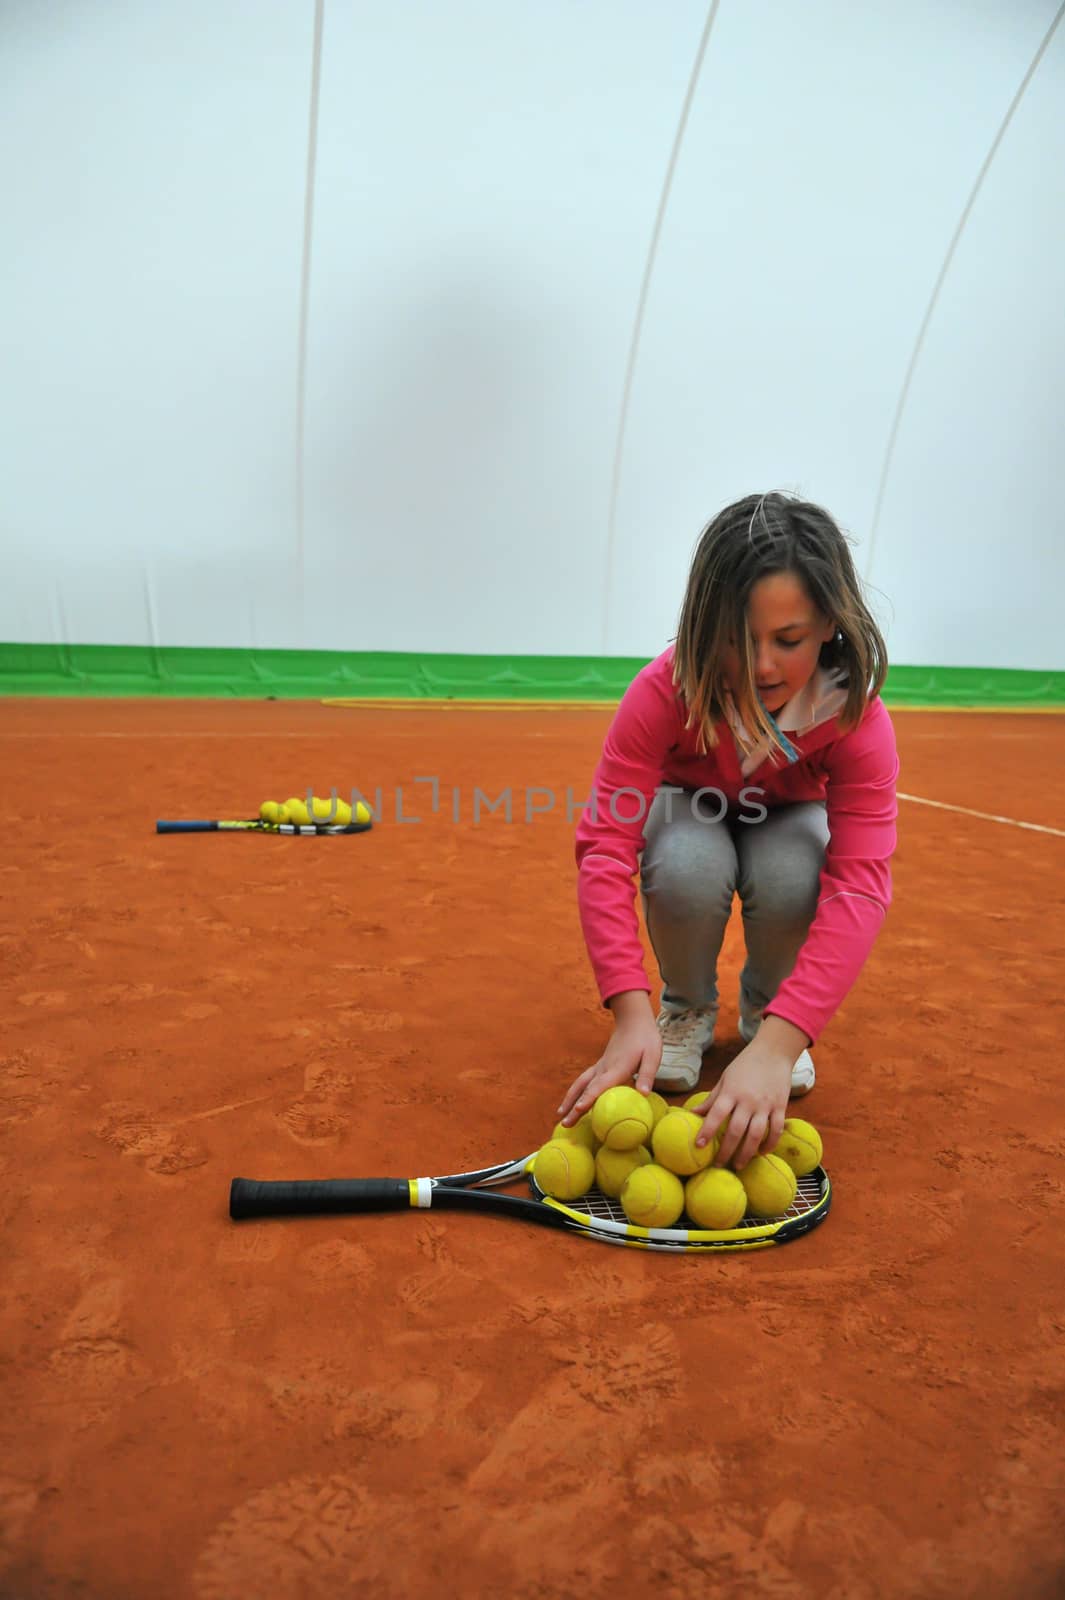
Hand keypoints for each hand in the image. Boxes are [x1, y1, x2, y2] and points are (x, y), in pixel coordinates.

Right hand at [557, 1011, 661, 1125]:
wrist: (633, 1022)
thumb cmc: (645, 1039)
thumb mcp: (653, 1055)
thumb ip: (647, 1074)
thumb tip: (644, 1094)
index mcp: (617, 1068)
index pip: (600, 1085)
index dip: (589, 1098)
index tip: (578, 1109)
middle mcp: (604, 1068)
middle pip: (586, 1090)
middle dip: (574, 1107)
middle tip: (564, 1124)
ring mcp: (599, 1067)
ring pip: (580, 1085)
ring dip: (569, 1100)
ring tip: (560, 1115)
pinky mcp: (599, 1067)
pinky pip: (583, 1081)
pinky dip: (574, 1093)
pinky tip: (570, 1102)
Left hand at [690, 1035, 791, 1169]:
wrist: (774, 1052)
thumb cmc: (745, 1065)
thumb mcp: (725, 1079)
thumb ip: (712, 1099)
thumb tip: (692, 1114)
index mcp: (731, 1091)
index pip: (716, 1114)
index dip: (707, 1130)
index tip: (699, 1146)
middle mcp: (748, 1100)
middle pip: (736, 1130)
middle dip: (726, 1150)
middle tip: (718, 1165)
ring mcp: (765, 1104)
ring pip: (756, 1134)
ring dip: (747, 1153)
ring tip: (738, 1165)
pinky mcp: (780, 1107)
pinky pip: (776, 1130)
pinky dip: (769, 1144)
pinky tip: (761, 1153)